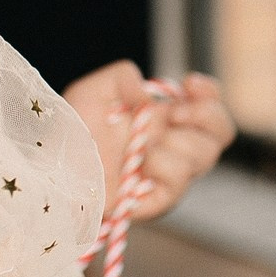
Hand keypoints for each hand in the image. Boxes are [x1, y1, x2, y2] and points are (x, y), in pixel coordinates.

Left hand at [62, 64, 235, 221]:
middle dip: (204, 116)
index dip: (210, 93)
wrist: (53, 176)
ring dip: (177, 143)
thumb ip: (122, 76)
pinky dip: (163, 166)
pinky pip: (180, 180)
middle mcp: (173, 148)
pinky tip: (139, 165)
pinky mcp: (159, 200)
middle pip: (222, 133)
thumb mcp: (91, 92)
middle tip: (172, 115)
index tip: (190, 83)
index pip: (209, 107)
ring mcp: (169, 176)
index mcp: (163, 122)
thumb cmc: (69, 139)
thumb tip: (150, 95)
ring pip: (204, 155)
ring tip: (143, 145)